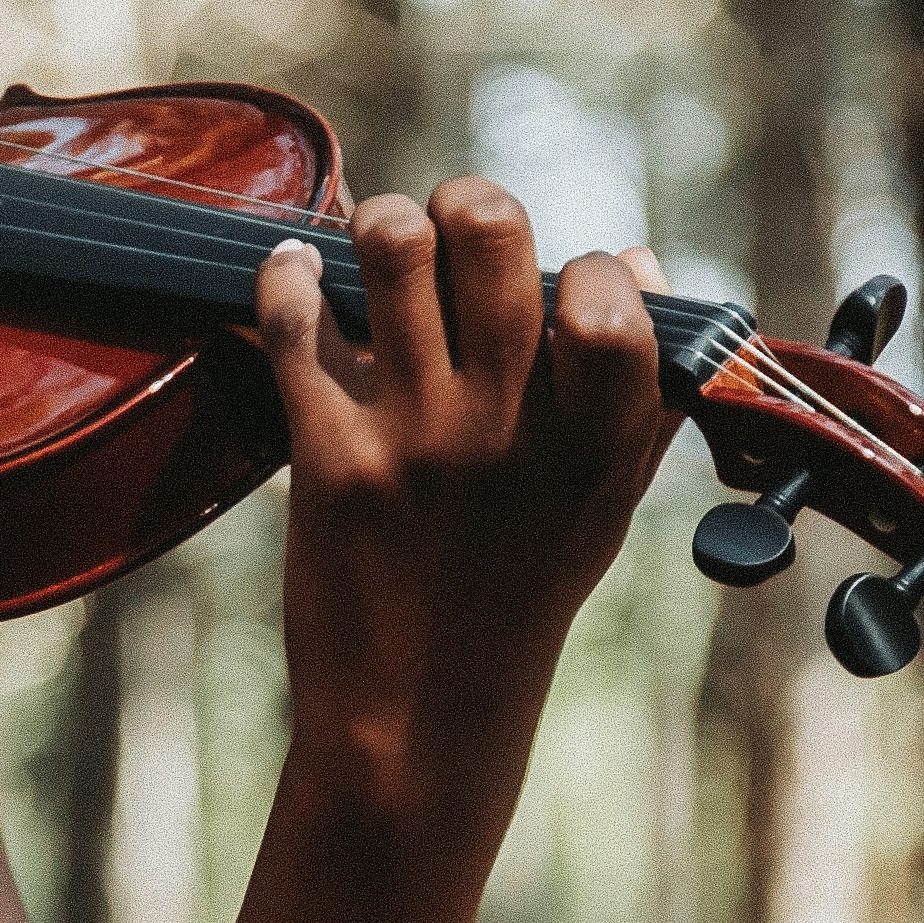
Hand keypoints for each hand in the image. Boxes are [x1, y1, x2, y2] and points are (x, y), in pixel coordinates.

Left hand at [251, 180, 670, 842]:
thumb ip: (635, 391)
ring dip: (381, 223)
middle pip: (492, 232)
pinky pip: (300, 325)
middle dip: (468, 203)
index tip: (563, 288)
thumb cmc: (515, 597)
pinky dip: (287, 277)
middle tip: (451, 225)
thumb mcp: (602, 505)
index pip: (610, 285)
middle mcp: (509, 426)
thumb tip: (636, 262)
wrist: (416, 718)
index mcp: (593, 437)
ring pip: (393, 253)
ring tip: (377, 240)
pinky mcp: (331, 461)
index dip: (586, 262)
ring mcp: (417, 438)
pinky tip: (292, 271)